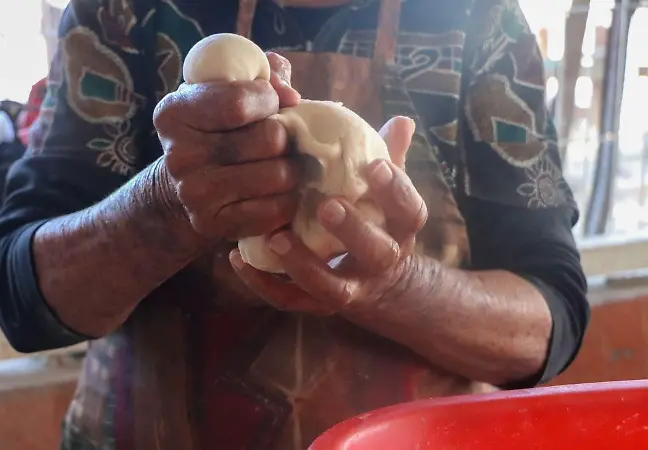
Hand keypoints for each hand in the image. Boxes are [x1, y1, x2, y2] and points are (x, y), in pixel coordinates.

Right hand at [154, 53, 300, 240]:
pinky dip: (286, 200)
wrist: (184, 187)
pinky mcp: (214, 224)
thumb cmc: (218, 129)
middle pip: (269, 139)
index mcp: (175, 112)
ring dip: (290, 169)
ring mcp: (195, 194)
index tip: (268, 104)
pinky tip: (275, 192)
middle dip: (284, 137)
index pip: (241, 102)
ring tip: (279, 164)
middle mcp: (179, 155)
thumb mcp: (227, 90)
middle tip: (277, 141)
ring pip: (278, 175)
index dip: (269, 99)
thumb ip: (263, 74)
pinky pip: (275, 210)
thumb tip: (290, 95)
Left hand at [229, 116, 423, 313]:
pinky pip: (290, 300)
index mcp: (400, 229)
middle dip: (353, 230)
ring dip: (303, 264)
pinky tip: (237, 258)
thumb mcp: (388, 195)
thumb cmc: (377, 222)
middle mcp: (381, 262)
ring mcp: (351, 289)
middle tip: (328, 205)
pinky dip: (262, 283)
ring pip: (331, 287)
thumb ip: (390, 158)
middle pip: (375, 252)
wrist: (381, 286)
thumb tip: (402, 119)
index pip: (410, 211)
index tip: (374, 166)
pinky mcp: (318, 305)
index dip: (396, 190)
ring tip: (274, 238)